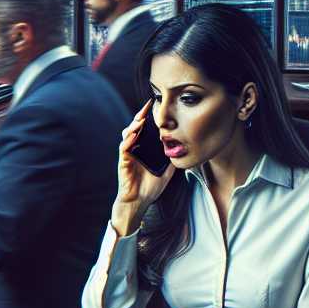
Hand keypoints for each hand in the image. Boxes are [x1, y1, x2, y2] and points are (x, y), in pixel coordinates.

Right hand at [113, 105, 173, 235]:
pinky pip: (124, 149)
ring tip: (141, 119)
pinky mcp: (124, 163)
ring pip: (127, 135)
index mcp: (143, 149)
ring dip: (133, 126)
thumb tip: (185, 149)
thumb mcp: (167, 170)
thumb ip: (173, 158)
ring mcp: (128, 155)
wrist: (140, 202)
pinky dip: (128, 141)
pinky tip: (134, 135)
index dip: (147, 117)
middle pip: (134, 128)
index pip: (144, 129)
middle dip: (140, 116)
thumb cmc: (150, 187)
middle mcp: (134, 149)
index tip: (154, 105)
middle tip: (147, 106)